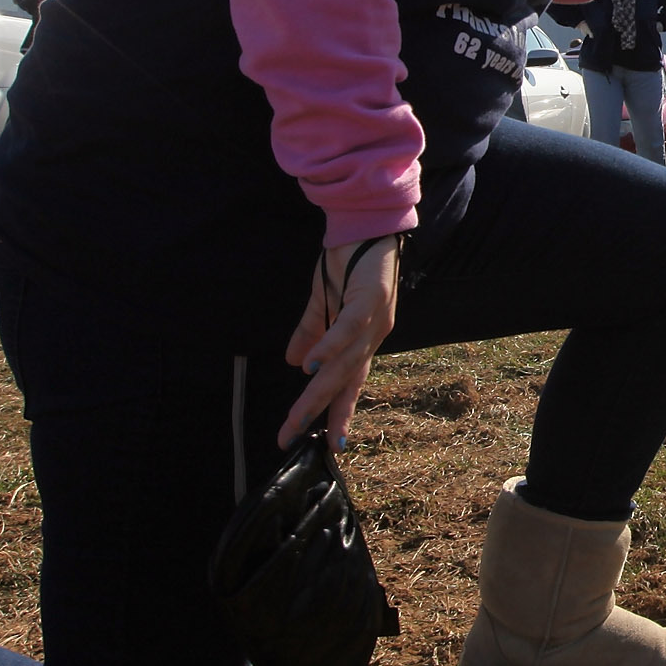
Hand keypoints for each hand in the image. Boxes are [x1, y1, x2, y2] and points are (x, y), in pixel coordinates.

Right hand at [280, 235, 402, 446]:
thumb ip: (311, 331)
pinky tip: (310, 367)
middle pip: (342, 382)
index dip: (334, 413)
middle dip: (317, 413)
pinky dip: (328, 347)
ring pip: (343, 364)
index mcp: (361, 340)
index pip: (347, 384)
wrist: (366, 222)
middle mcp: (372, 337)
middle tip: (292, 438)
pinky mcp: (369, 299)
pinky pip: (346, 329)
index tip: (320, 443)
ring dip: (319, 391)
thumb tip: (292, 364)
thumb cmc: (348, 261)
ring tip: (299, 416)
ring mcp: (373, 320)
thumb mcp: (323, 301)